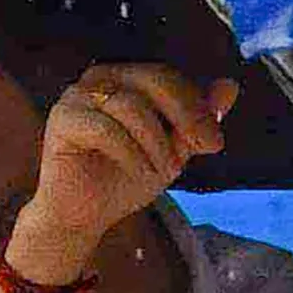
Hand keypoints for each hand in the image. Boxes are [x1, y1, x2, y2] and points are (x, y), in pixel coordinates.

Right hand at [6, 65, 235, 285]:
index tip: (214, 142)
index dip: (196, 105)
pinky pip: (105, 129)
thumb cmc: (123, 179)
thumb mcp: (172, 151)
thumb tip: (230, 86)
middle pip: (154, 79)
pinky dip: (130, 154)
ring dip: (156, 143)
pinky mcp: (62, 120)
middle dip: (184, 116)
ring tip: (162, 171)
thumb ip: (197, 120)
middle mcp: (100, 78)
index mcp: (125, 77)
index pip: (168, 76)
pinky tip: (140, 172)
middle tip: (199, 149)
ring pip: (132, 106)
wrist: (82, 216)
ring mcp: (77, 96)